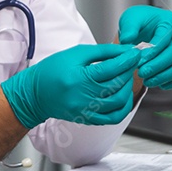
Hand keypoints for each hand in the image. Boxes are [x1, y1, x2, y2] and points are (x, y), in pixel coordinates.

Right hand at [0, 44, 139, 127]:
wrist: (35, 94)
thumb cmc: (53, 70)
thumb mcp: (76, 54)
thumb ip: (103, 52)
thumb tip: (125, 51)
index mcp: (78, 78)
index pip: (111, 69)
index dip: (127, 60)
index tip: (136, 53)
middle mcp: (83, 97)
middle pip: (116, 85)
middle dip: (128, 71)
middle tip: (130, 63)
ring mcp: (86, 111)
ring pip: (118, 102)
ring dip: (127, 87)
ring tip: (126, 77)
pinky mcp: (88, 119)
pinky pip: (113, 117)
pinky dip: (124, 106)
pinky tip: (124, 95)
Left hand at [117, 5, 171, 88]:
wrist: (144, 28)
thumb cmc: (139, 22)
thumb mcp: (130, 19)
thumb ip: (129, 28)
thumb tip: (127, 40)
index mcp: (169, 21)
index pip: (165, 36)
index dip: (153, 51)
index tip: (139, 60)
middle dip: (158, 66)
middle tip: (141, 73)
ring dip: (164, 76)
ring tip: (147, 81)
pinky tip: (157, 83)